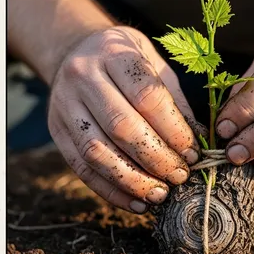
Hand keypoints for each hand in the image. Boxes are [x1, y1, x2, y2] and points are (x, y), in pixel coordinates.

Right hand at [47, 26, 200, 213]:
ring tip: (160, 195)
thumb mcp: (154, 63)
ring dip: (132, 180)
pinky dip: (110, 190)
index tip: (193, 152)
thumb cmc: (126, 60)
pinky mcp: (56, 130)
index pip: (147, 96)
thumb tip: (197, 142)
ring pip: (96, 152)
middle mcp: (83, 76)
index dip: (173, 129)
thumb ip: (174, 100)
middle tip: (180, 176)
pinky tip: (135, 202)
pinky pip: (81, 168)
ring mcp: (64, 104)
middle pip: (121, 126)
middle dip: (156, 158)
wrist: (74, 51)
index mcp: (113, 52)